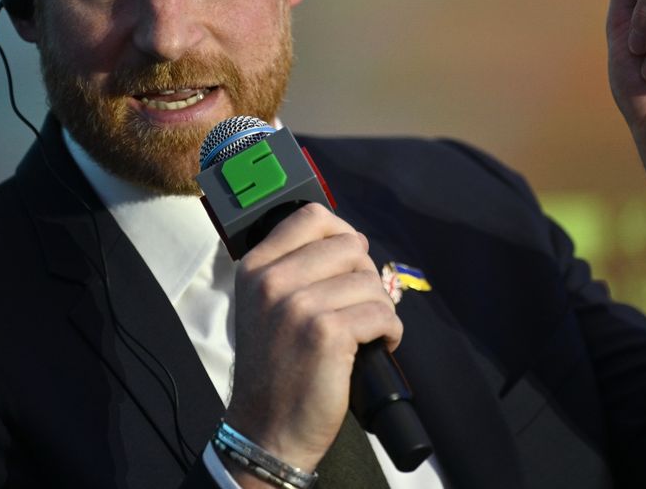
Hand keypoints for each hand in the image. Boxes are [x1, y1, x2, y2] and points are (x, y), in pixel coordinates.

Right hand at [224, 205, 399, 477]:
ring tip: (368, 331)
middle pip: (349, 245)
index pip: (311, 217)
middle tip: (361, 305)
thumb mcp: (263, 307)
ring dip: (380, 307)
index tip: (349, 261)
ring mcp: (298, 306)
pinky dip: (390, 331)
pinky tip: (378, 345)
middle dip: (366, 275)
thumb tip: (347, 243)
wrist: (267, 429)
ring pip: (369, 281)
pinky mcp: (327, 333)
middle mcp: (272, 280)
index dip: (341, 234)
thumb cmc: (275, 370)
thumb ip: (290, 270)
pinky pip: (381, 313)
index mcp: (255, 267)